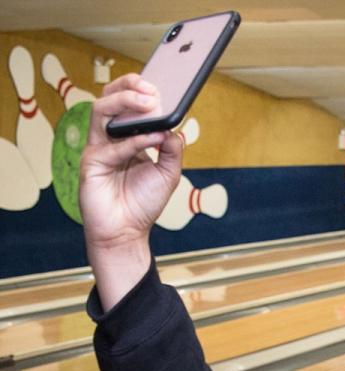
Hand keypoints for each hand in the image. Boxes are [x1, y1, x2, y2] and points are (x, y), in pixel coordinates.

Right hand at [80, 73, 183, 309]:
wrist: (126, 232)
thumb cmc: (144, 203)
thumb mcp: (168, 173)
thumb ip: (173, 149)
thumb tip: (176, 127)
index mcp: (127, 137)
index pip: (127, 105)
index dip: (139, 91)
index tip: (161, 88)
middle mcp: (109, 138)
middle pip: (109, 99)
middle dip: (129, 88)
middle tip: (152, 90)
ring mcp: (97, 148)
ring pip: (101, 111)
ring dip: (126, 103)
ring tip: (150, 103)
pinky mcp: (91, 162)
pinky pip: (111, 144)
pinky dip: (134, 140)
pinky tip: (153, 138)